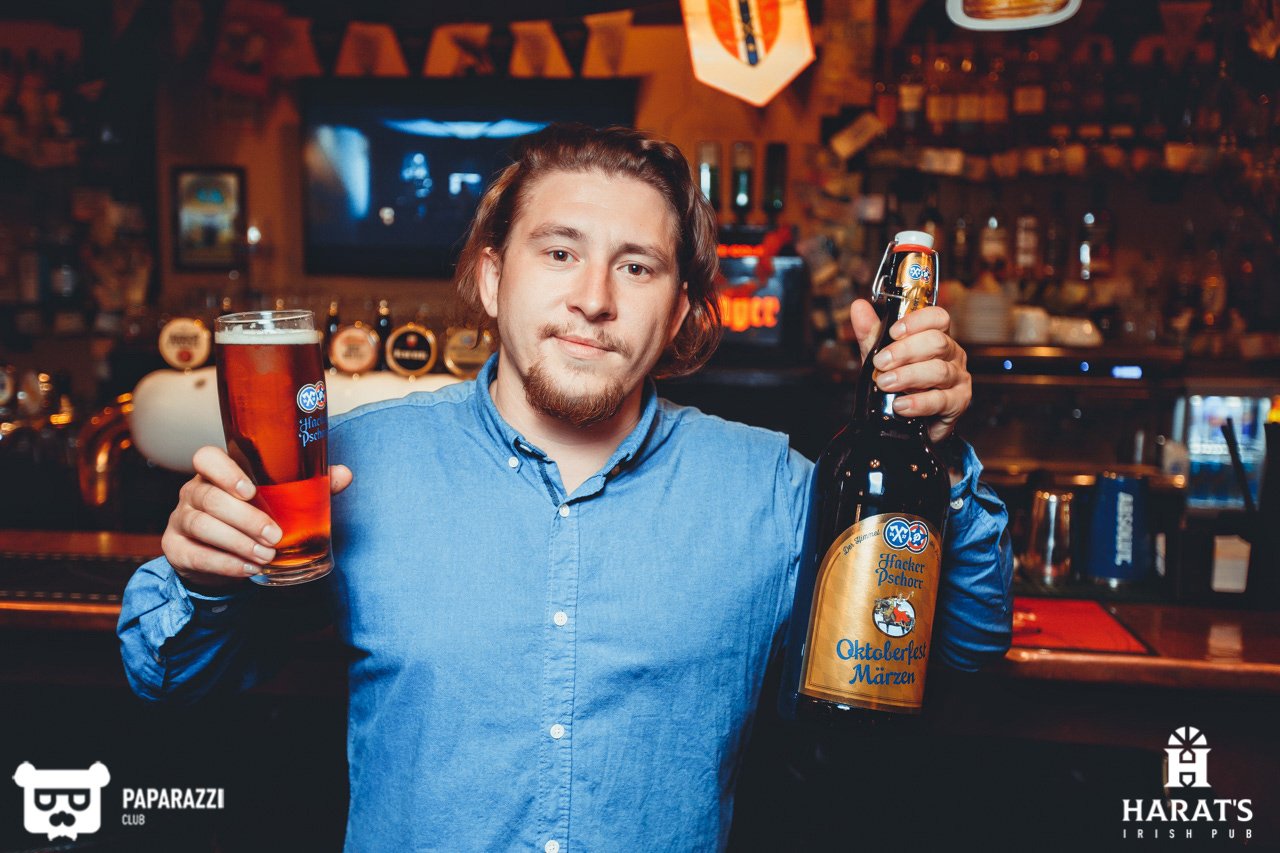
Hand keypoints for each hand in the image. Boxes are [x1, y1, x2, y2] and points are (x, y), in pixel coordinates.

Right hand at [162, 445, 352, 591]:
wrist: (221, 556)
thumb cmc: (253, 517)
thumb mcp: (276, 501)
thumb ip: (307, 486)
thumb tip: (344, 474)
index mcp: (216, 474)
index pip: (207, 458)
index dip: (225, 471)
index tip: (251, 490)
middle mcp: (193, 492)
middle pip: (210, 498)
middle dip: (245, 518)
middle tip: (275, 535)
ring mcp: (180, 520)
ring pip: (202, 525)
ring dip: (237, 542)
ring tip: (266, 555)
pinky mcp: (176, 549)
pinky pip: (195, 554)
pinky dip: (224, 563)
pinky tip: (248, 569)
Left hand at [850, 299, 970, 443]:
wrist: (912, 423)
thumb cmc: (902, 385)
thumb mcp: (882, 358)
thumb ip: (872, 335)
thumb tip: (858, 307)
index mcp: (937, 337)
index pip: (938, 318)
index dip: (916, 321)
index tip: (893, 331)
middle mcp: (952, 354)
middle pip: (937, 342)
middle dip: (904, 351)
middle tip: (880, 363)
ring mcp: (958, 378)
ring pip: (938, 370)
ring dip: (908, 376)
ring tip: (885, 383)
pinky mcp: (958, 403)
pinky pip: (941, 400)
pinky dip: (918, 402)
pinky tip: (901, 405)